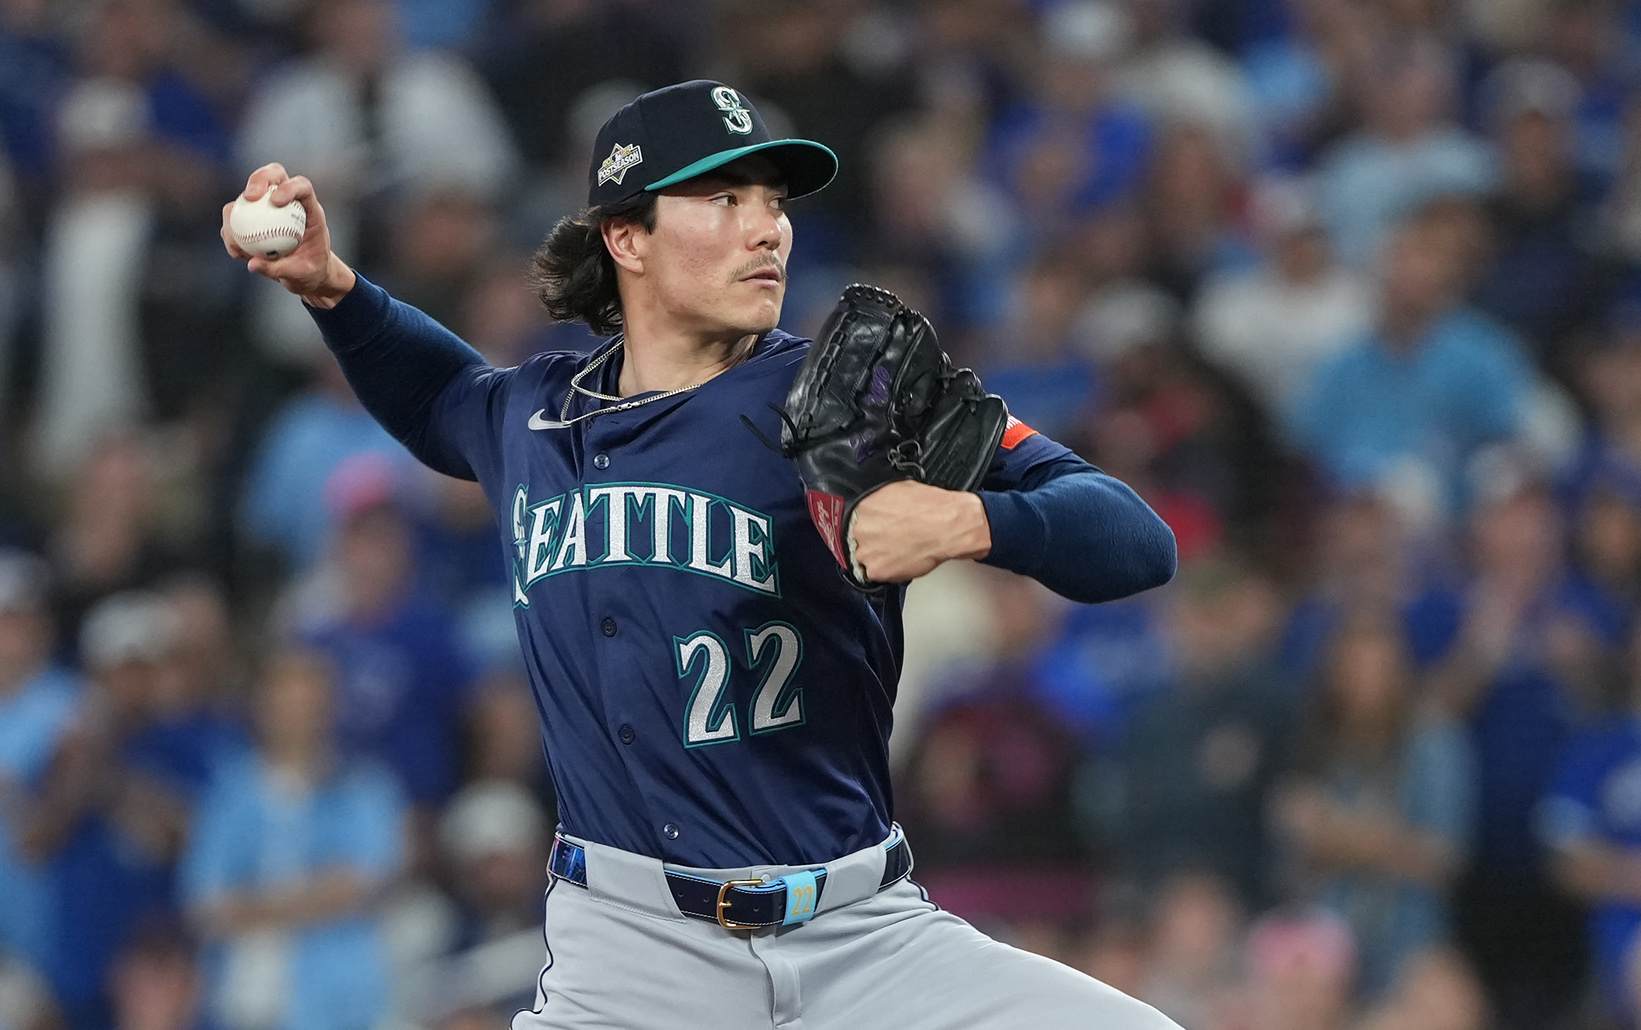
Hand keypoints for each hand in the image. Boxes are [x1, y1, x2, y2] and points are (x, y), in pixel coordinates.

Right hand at [222, 162, 355, 307]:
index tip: (275, 202)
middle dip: (258, 179)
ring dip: (235, 213)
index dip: (288, 187)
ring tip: (236, 243)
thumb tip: (252, 264)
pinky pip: (235, 219)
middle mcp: (288, 201)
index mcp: (309, 208)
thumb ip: (280, 269)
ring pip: (246, 196)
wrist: (307, 274)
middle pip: (273, 175)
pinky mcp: (252, 218)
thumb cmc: (312, 271)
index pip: (301, 186)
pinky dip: (232, 234)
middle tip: (249, 197)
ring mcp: (267, 207)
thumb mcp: (303, 274)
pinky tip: (236, 253)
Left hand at [847, 481, 990, 583]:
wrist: (949, 526)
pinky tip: (902, 559)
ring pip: (865, 558)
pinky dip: (888, 570)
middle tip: (890, 540)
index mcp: (862, 507)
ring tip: (899, 550)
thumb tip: (877, 503)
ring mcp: (867, 552)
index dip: (862, 526)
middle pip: (856, 540)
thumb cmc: (932, 508)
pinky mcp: (878, 571)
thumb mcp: (899, 489)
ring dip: (878, 556)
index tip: (870, 530)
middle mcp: (860, 529)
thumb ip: (879, 500)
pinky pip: (877, 574)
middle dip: (871, 541)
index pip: (848, 520)